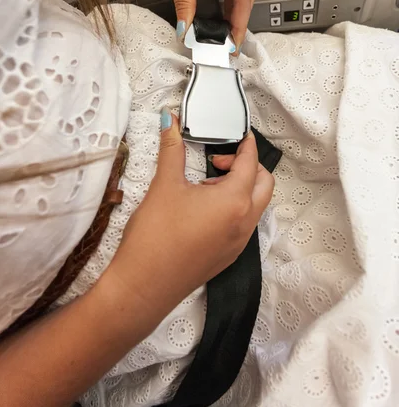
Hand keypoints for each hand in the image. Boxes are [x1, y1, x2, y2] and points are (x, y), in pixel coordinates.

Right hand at [106, 110, 273, 320]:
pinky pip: (244, 224)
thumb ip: (172, 148)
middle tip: (217, 161)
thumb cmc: (155, 235)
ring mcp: (239, 242)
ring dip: (241, 188)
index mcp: (234, 201)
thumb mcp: (164, 185)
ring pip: (256, 205)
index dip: (246, 144)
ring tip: (206, 185)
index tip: (240, 134)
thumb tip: (169, 120)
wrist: (143, 286)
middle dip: (248, 166)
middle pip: (264, 184)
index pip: (251, 162)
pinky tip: (204, 209)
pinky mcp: (229, 255)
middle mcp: (245, 222)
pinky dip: (235, 208)